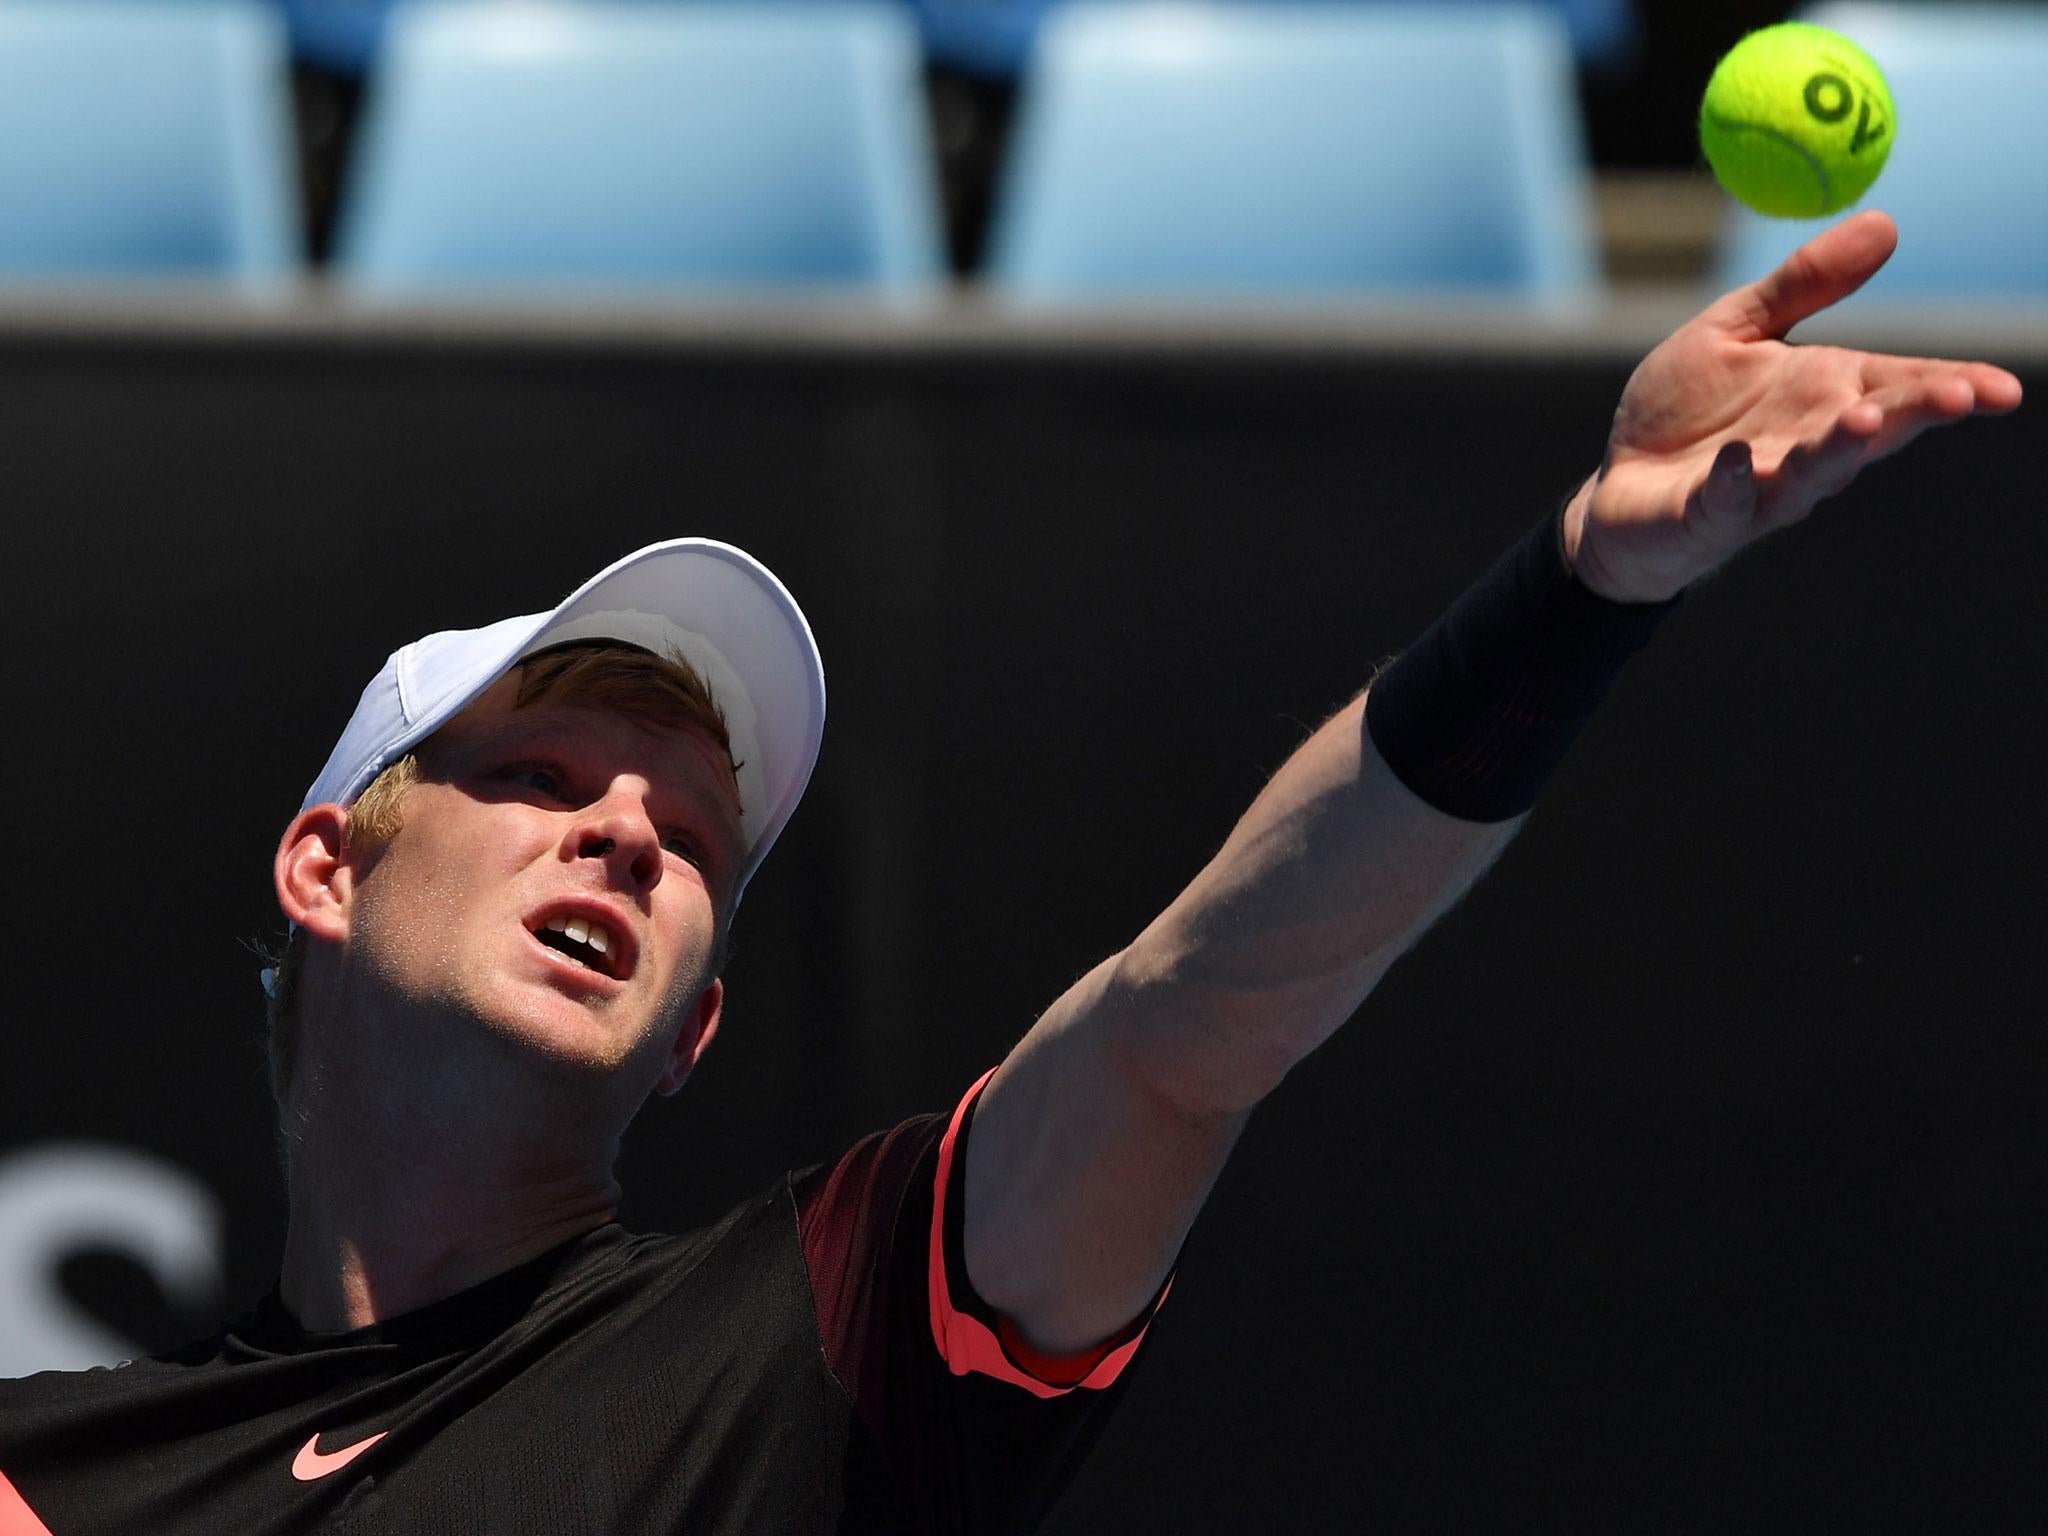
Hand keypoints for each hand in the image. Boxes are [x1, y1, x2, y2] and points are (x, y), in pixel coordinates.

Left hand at [1562, 211, 2023, 602]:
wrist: (1618, 488)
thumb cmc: (1687, 411)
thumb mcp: (1738, 330)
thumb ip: (1803, 285)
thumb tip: (1886, 222)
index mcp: (1826, 396)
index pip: (1902, 387)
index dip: (1954, 387)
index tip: (2003, 387)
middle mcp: (1808, 446)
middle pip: (1872, 430)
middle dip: (1913, 413)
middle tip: (1957, 396)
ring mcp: (1760, 488)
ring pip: (1810, 473)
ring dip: (1837, 448)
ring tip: (1863, 418)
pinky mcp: (1704, 517)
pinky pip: (1724, 502)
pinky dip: (1733, 483)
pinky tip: (1737, 461)